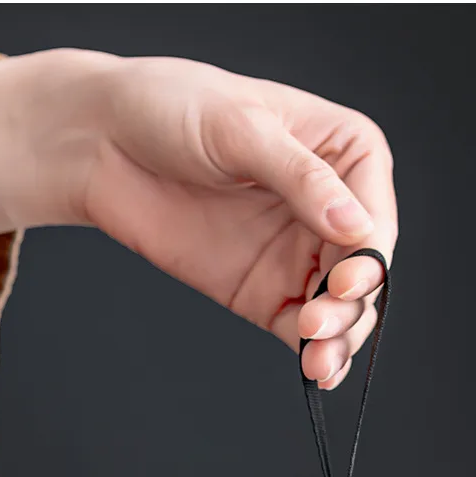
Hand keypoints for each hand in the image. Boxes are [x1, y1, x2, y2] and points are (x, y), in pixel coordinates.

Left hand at [0, 48, 397, 388]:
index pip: (376, 217)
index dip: (370, 258)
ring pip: (341, 310)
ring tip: (317, 359)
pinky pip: (301, 331)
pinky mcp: (266, 293)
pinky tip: (314, 370)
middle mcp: (330, 208)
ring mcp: (298, 255)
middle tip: (318, 323)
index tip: (346, 282)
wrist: (99, 142)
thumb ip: (301, 178)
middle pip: (364, 273)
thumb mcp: (240, 127)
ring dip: (338, 340)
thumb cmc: (169, 106)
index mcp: (344, 154)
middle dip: (351, 306)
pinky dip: (312, 355)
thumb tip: (354, 225)